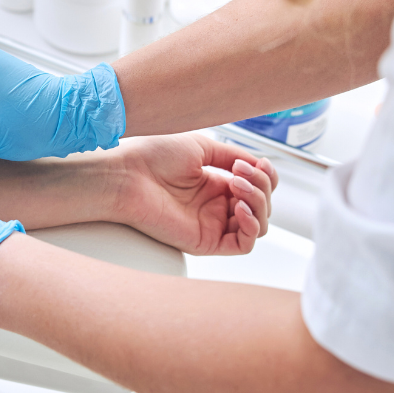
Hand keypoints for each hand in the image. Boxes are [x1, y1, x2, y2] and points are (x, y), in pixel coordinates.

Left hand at [111, 134, 277, 255]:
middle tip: (240, 173)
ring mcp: (211, 224)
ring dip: (258, 203)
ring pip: (258, 224)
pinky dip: (252, 227)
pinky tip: (240, 209)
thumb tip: (260, 164)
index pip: (258, 188)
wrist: (127, 174)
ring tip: (236, 186)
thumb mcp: (202, 147)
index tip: (257, 163)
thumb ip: (234, 156)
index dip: (266, 177)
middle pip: (262, 205)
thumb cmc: (153, 156)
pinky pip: (243, 244)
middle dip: (261, 186)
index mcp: (215, 184)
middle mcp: (215, 206)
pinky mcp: (205, 241)